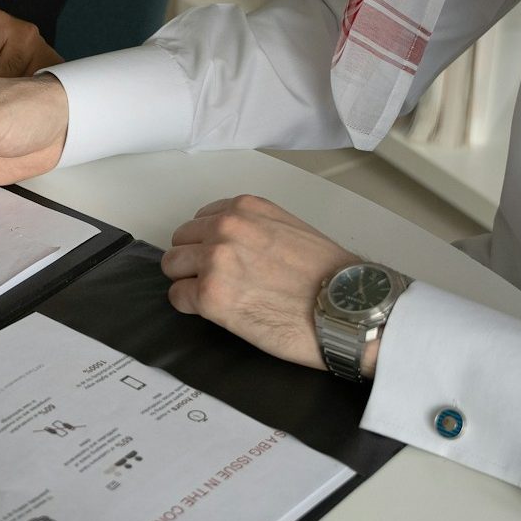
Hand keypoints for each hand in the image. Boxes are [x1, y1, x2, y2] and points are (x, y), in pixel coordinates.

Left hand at [161, 195, 375, 375]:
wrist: (348, 307)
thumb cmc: (330, 277)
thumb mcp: (288, 230)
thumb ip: (254, 230)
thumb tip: (233, 246)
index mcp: (245, 208)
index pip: (201, 219)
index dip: (208, 243)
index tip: (221, 258)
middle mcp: (225, 227)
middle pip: (181, 241)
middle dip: (194, 261)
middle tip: (219, 281)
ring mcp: (214, 260)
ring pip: (173, 266)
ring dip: (189, 282)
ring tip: (219, 297)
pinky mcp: (209, 295)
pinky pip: (178, 297)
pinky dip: (192, 306)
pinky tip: (219, 312)